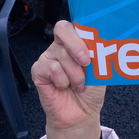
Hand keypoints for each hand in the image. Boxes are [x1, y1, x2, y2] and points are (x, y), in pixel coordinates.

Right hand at [31, 21, 104, 138]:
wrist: (81, 115)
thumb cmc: (90, 92)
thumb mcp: (101, 70)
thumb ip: (98, 54)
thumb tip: (100, 41)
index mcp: (76, 42)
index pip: (74, 23)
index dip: (82, 29)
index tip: (93, 42)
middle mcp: (60, 47)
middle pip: (62, 29)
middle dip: (77, 45)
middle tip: (87, 63)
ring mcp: (48, 57)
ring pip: (61, 54)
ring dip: (75, 74)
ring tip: (78, 85)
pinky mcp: (38, 70)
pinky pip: (50, 68)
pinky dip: (62, 80)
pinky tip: (63, 87)